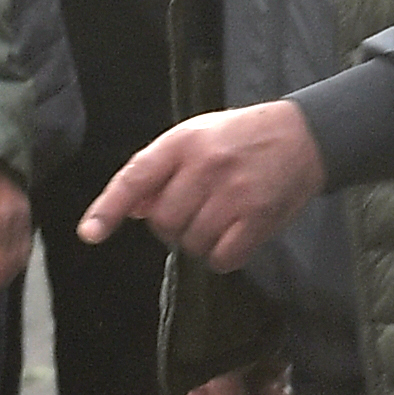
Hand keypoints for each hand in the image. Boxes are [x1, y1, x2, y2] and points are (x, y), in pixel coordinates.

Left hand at [79, 100, 326, 269]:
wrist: (303, 136)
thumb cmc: (242, 137)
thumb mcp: (196, 137)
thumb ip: (161, 170)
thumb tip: (131, 209)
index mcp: (183, 142)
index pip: (135, 178)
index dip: (108, 208)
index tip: (90, 233)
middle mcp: (205, 166)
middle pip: (162, 222)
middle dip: (172, 225)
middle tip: (195, 209)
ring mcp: (233, 194)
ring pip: (191, 244)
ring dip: (199, 241)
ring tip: (219, 218)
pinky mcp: (258, 218)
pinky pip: (222, 258)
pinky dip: (222, 256)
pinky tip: (233, 236)